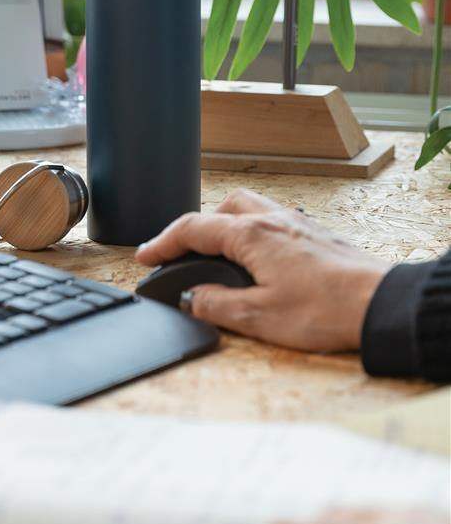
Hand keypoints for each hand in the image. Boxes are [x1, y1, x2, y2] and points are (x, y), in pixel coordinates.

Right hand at [135, 189, 388, 351]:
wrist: (380, 303)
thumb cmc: (327, 309)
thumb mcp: (259, 317)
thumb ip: (216, 305)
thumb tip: (190, 298)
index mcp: (252, 236)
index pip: (193, 229)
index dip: (163, 242)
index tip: (145, 256)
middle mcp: (272, 221)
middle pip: (220, 207)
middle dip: (194, 227)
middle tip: (178, 252)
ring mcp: (296, 224)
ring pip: (248, 207)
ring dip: (223, 222)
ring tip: (214, 251)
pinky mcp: (314, 235)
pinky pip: (271, 218)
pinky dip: (251, 229)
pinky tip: (256, 255)